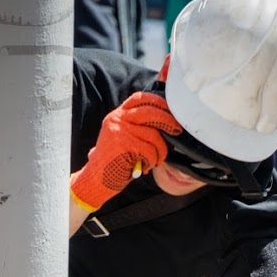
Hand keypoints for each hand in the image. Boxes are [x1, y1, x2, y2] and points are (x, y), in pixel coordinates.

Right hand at [70, 91, 182, 211]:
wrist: (98, 177)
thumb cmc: (117, 160)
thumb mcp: (125, 137)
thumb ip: (139, 127)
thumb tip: (169, 124)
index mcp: (118, 115)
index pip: (140, 98)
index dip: (158, 102)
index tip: (170, 110)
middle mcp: (117, 119)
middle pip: (150, 112)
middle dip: (169, 121)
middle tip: (177, 131)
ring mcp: (119, 131)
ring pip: (154, 135)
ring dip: (161, 150)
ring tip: (157, 160)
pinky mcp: (123, 144)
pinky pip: (150, 151)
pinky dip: (153, 161)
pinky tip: (146, 167)